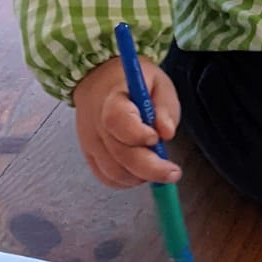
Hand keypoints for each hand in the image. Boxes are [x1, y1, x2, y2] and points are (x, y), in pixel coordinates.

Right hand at [73, 54, 180, 188]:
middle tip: (173, 172)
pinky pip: (106, 177)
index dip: (138, 135)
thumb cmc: (131, 83)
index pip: (118, 121)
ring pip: (114, 172)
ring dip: (140, 176)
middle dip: (150, 169)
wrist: (97, 80)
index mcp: (112, 100)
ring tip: (157, 168)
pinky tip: (140, 172)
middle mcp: (96, 125)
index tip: (156, 138)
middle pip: (119, 155)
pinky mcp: (89, 155)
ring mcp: (90, 142)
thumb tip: (166, 133)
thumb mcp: (157, 82)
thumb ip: (164, 106)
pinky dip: (126, 181)